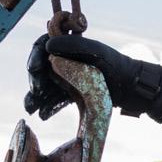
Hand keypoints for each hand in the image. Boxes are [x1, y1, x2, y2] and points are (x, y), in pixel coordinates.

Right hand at [25, 34, 161, 119]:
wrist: (130, 88)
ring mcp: (67, 79)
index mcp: (68, 46)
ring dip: (36, 97)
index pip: (43, 46)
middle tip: (37, 91)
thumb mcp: (95, 51)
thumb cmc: (115, 65)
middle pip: (41, 69)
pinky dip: (47, 107)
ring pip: (45, 87)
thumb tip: (47, 46)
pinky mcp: (72, 95)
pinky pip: (55, 101)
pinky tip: (43, 115)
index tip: (35, 68)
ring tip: (32, 108)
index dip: (35, 56)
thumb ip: (73, 45)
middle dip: (36, 80)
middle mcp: (64, 61)